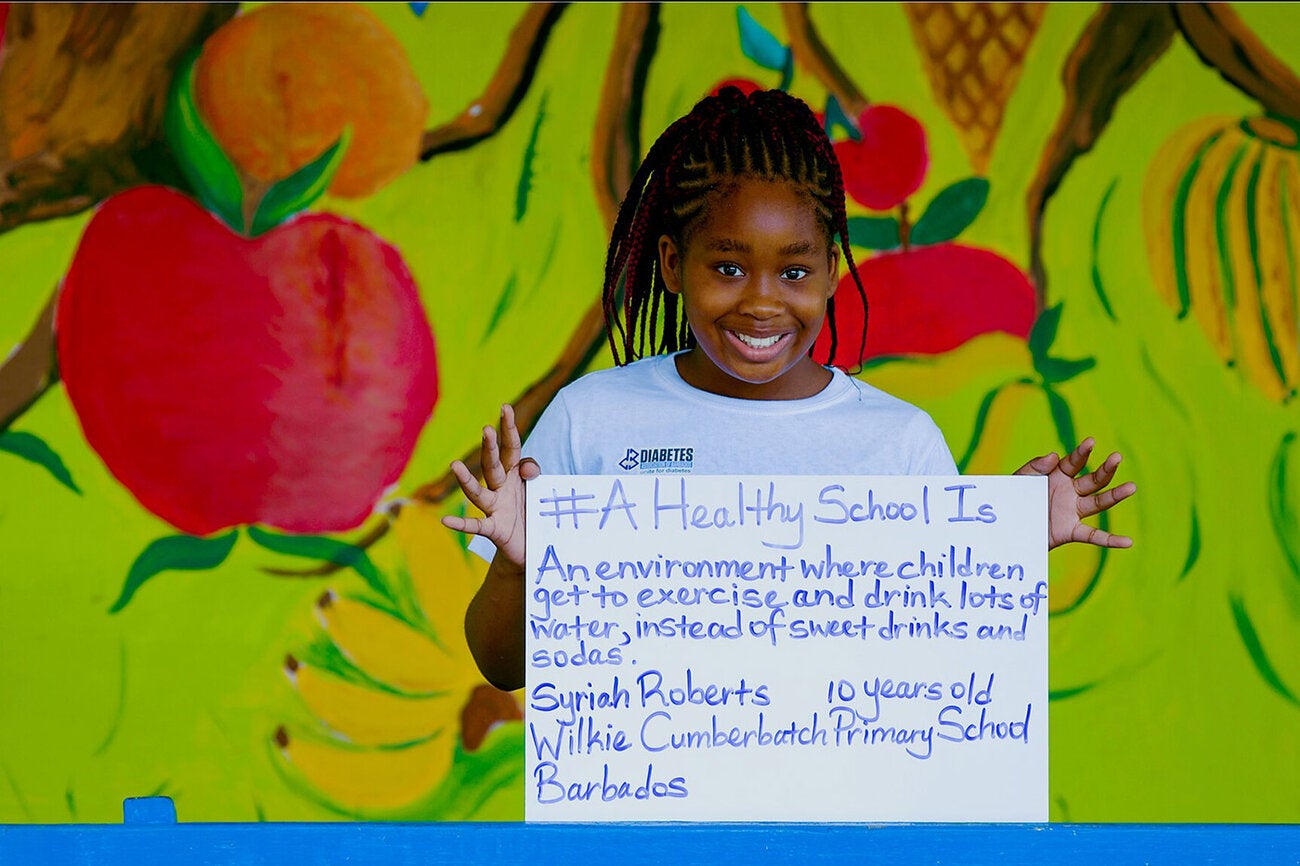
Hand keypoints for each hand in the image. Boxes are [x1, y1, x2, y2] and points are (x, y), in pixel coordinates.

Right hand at [440, 404, 538, 568]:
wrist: (529, 547)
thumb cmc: (532, 513)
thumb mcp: (537, 489)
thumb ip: (532, 472)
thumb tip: (528, 468)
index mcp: (513, 476)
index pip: (511, 448)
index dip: (509, 429)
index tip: (505, 407)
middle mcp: (501, 489)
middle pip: (492, 465)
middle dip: (490, 448)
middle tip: (487, 429)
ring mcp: (495, 509)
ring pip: (478, 493)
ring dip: (466, 480)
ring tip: (455, 465)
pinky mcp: (494, 530)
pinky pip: (476, 526)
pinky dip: (460, 524)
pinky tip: (445, 521)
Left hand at [1014, 437, 1135, 549]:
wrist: (1006, 525)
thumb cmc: (1012, 497)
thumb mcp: (1019, 479)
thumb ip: (1034, 466)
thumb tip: (1054, 455)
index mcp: (1058, 475)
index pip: (1074, 462)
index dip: (1082, 452)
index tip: (1090, 442)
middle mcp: (1070, 491)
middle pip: (1093, 480)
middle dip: (1106, 469)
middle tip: (1117, 457)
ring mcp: (1072, 511)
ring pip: (1098, 502)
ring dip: (1115, 495)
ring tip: (1131, 487)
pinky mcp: (1070, 531)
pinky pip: (1093, 535)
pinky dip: (1110, 540)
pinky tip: (1128, 542)